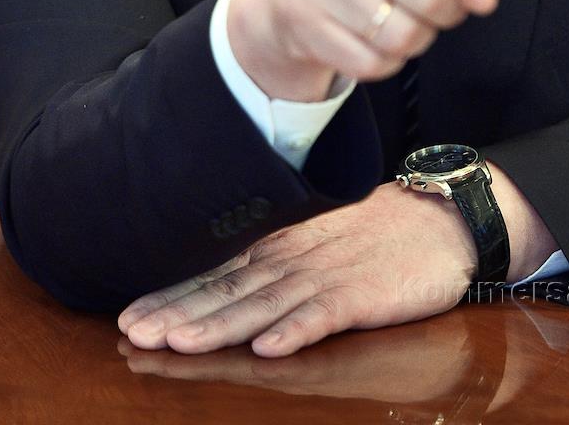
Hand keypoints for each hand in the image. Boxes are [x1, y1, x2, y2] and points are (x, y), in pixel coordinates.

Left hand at [119, 180, 477, 357]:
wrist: (442, 221)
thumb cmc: (376, 235)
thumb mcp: (314, 241)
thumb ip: (272, 261)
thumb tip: (219, 281)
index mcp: (280, 248)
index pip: (216, 274)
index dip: (172, 295)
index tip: (127, 316)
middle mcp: (294, 260)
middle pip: (227, 291)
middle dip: (179, 313)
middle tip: (134, 332)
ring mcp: (327, 276)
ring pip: (264, 303)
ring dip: (221, 325)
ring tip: (181, 341)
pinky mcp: (362, 294)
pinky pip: (325, 314)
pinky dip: (296, 330)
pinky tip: (269, 347)